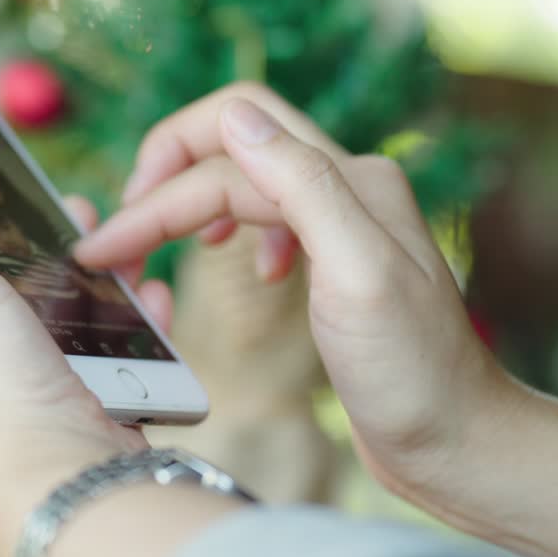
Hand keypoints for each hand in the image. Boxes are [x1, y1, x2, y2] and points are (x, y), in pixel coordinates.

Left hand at [0, 114, 177, 556]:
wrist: (73, 485)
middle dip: (5, 219)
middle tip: (33, 183)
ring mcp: (16, 385)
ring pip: (42, 301)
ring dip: (72, 259)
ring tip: (94, 225)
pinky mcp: (76, 399)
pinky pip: (98, 341)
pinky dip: (120, 311)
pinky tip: (140, 291)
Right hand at [75, 84, 521, 500]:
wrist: (458, 440)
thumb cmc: (411, 374)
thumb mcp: (358, 274)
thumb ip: (303, 185)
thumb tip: (233, 116)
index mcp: (351, 181)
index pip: (222, 166)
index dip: (154, 203)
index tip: (99, 251)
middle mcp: (348, 186)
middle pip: (230, 140)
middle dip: (164, 176)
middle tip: (119, 233)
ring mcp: (343, 222)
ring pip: (244, 175)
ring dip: (190, 199)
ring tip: (156, 245)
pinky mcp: (337, 260)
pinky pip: (269, 212)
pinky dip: (234, 225)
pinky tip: (249, 270)